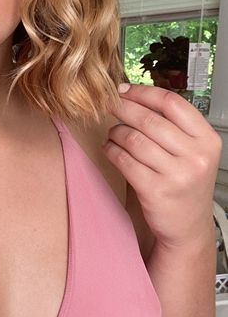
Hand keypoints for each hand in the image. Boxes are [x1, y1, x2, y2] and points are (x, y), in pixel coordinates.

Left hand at [102, 83, 222, 248]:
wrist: (188, 227)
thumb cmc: (185, 184)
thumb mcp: (192, 152)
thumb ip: (173, 126)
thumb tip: (134, 96)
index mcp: (207, 140)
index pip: (172, 103)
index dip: (143, 93)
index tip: (125, 90)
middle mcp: (195, 156)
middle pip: (149, 120)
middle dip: (123, 108)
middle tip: (108, 104)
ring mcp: (176, 175)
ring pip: (133, 139)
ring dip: (115, 132)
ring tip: (111, 133)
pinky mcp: (155, 191)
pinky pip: (124, 160)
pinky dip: (111, 150)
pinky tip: (109, 148)